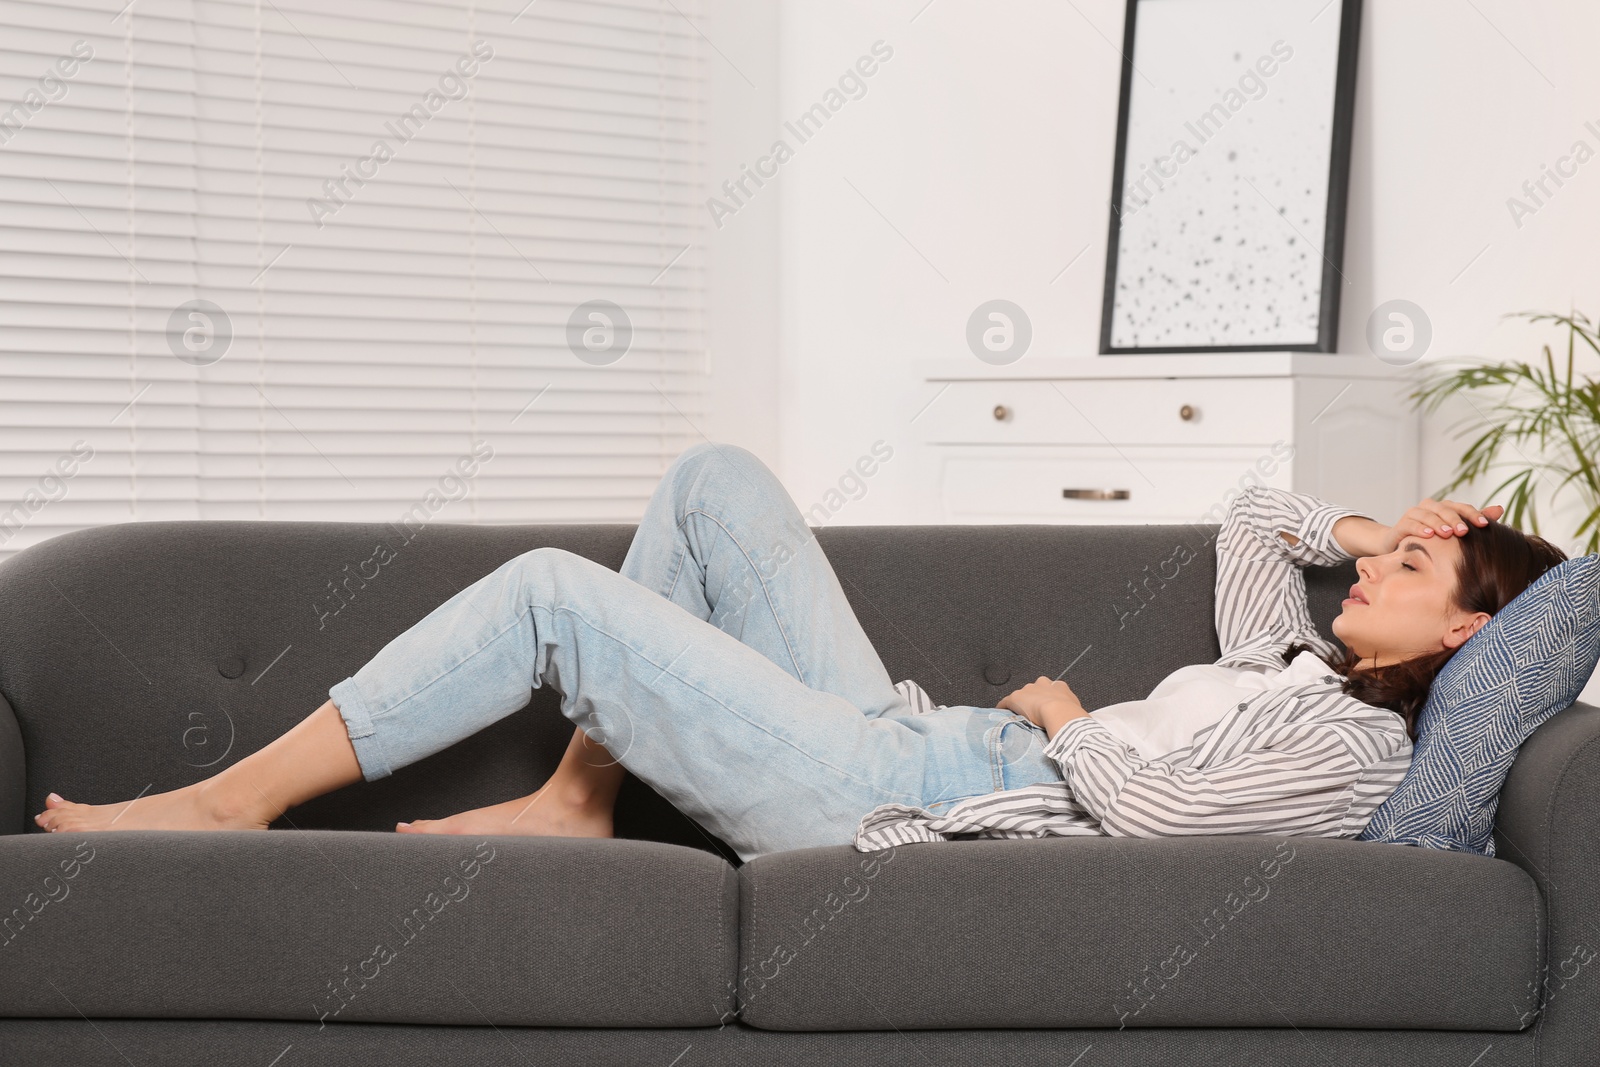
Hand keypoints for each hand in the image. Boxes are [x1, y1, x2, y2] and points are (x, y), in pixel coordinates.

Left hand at [997, 676, 1090, 737]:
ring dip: (1021, 704)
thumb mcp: (1078, 713)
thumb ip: (1075, 715)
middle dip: (1034, 698)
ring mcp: (1029, 690)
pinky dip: (1004, 707)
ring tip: (1020, 716)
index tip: (1049, 705)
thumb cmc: (1072, 716)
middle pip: (1036, 689)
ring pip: (1022, 696)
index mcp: (1060, 687)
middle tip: (1035, 711)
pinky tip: (1001, 713)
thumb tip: (1080, 725)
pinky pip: (1007, 702)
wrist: (1059, 712)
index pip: (1053, 688)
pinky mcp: (1015, 698)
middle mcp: (1043, 684)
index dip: (1050, 697)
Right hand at [1334, 498, 1504, 557]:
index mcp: (1443, 507)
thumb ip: (1474, 521)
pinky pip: (1410, 524)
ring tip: (1448, 534)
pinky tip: (1428, 535)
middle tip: (1465, 532)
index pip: (1461, 507)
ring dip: (1438, 524)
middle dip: (1455, 520)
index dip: (1473, 515)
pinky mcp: (1400, 525)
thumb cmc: (1431, 539)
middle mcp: (1428, 507)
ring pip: (1427, 515)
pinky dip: (1419, 528)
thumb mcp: (1454, 532)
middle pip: (1444, 509)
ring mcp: (1413, 515)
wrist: (1398, 546)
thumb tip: (1500, 508)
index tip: (1485, 526)